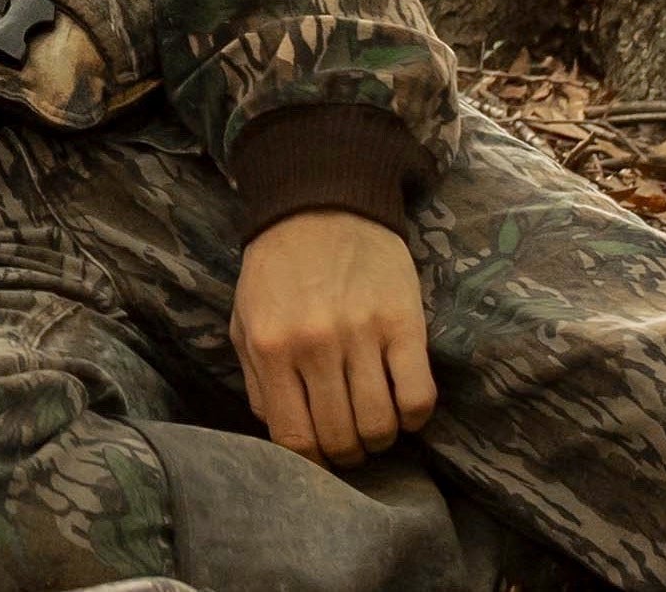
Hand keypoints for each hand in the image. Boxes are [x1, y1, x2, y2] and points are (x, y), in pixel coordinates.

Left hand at [228, 211, 435, 464]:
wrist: (323, 202)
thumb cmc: (278, 268)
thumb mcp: (246, 320)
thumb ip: (257, 379)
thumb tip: (282, 430)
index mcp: (272, 348)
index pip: (294, 439)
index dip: (312, 462)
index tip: (321, 457)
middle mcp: (316, 346)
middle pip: (340, 437)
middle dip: (347, 453)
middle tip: (351, 441)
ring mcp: (364, 335)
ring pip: (381, 425)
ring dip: (381, 439)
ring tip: (376, 425)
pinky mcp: (406, 324)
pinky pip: (420, 397)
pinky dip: (415, 416)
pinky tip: (404, 405)